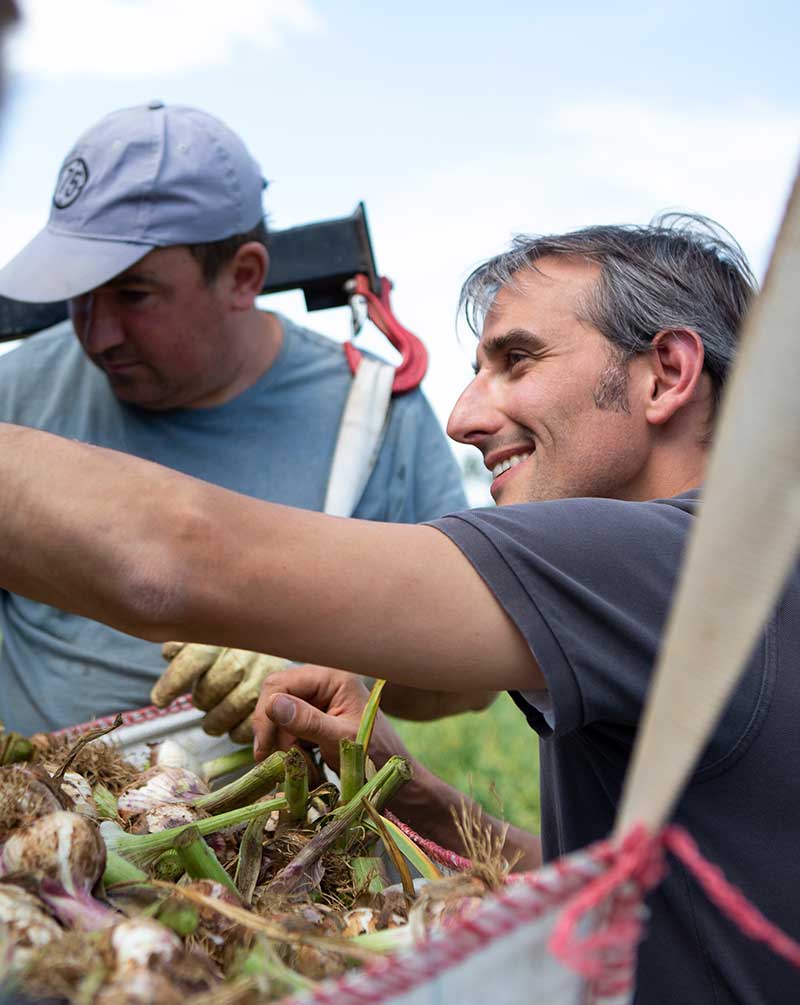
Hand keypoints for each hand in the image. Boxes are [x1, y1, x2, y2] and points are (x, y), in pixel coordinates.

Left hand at [150, 642, 288, 743]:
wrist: (276, 635)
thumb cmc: (232, 642)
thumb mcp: (207, 633)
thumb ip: (184, 642)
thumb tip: (169, 653)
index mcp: (224, 635)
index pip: (194, 659)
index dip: (173, 683)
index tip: (160, 701)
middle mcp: (246, 652)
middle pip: (213, 686)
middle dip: (202, 700)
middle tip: (201, 703)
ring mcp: (264, 673)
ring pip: (234, 705)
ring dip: (217, 721)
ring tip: (211, 723)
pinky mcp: (278, 695)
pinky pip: (255, 721)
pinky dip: (239, 731)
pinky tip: (232, 729)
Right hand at [252, 664, 412, 771]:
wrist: (393, 773)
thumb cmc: (376, 755)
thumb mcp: (341, 740)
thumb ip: (308, 721)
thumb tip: (272, 703)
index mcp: (332, 676)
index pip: (281, 684)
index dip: (267, 714)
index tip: (264, 749)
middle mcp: (323, 680)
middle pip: (276, 695)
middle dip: (273, 729)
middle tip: (277, 759)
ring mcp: (318, 696)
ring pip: (279, 712)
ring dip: (281, 741)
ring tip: (297, 764)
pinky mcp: (315, 713)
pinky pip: (288, 724)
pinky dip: (288, 745)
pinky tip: (301, 761)